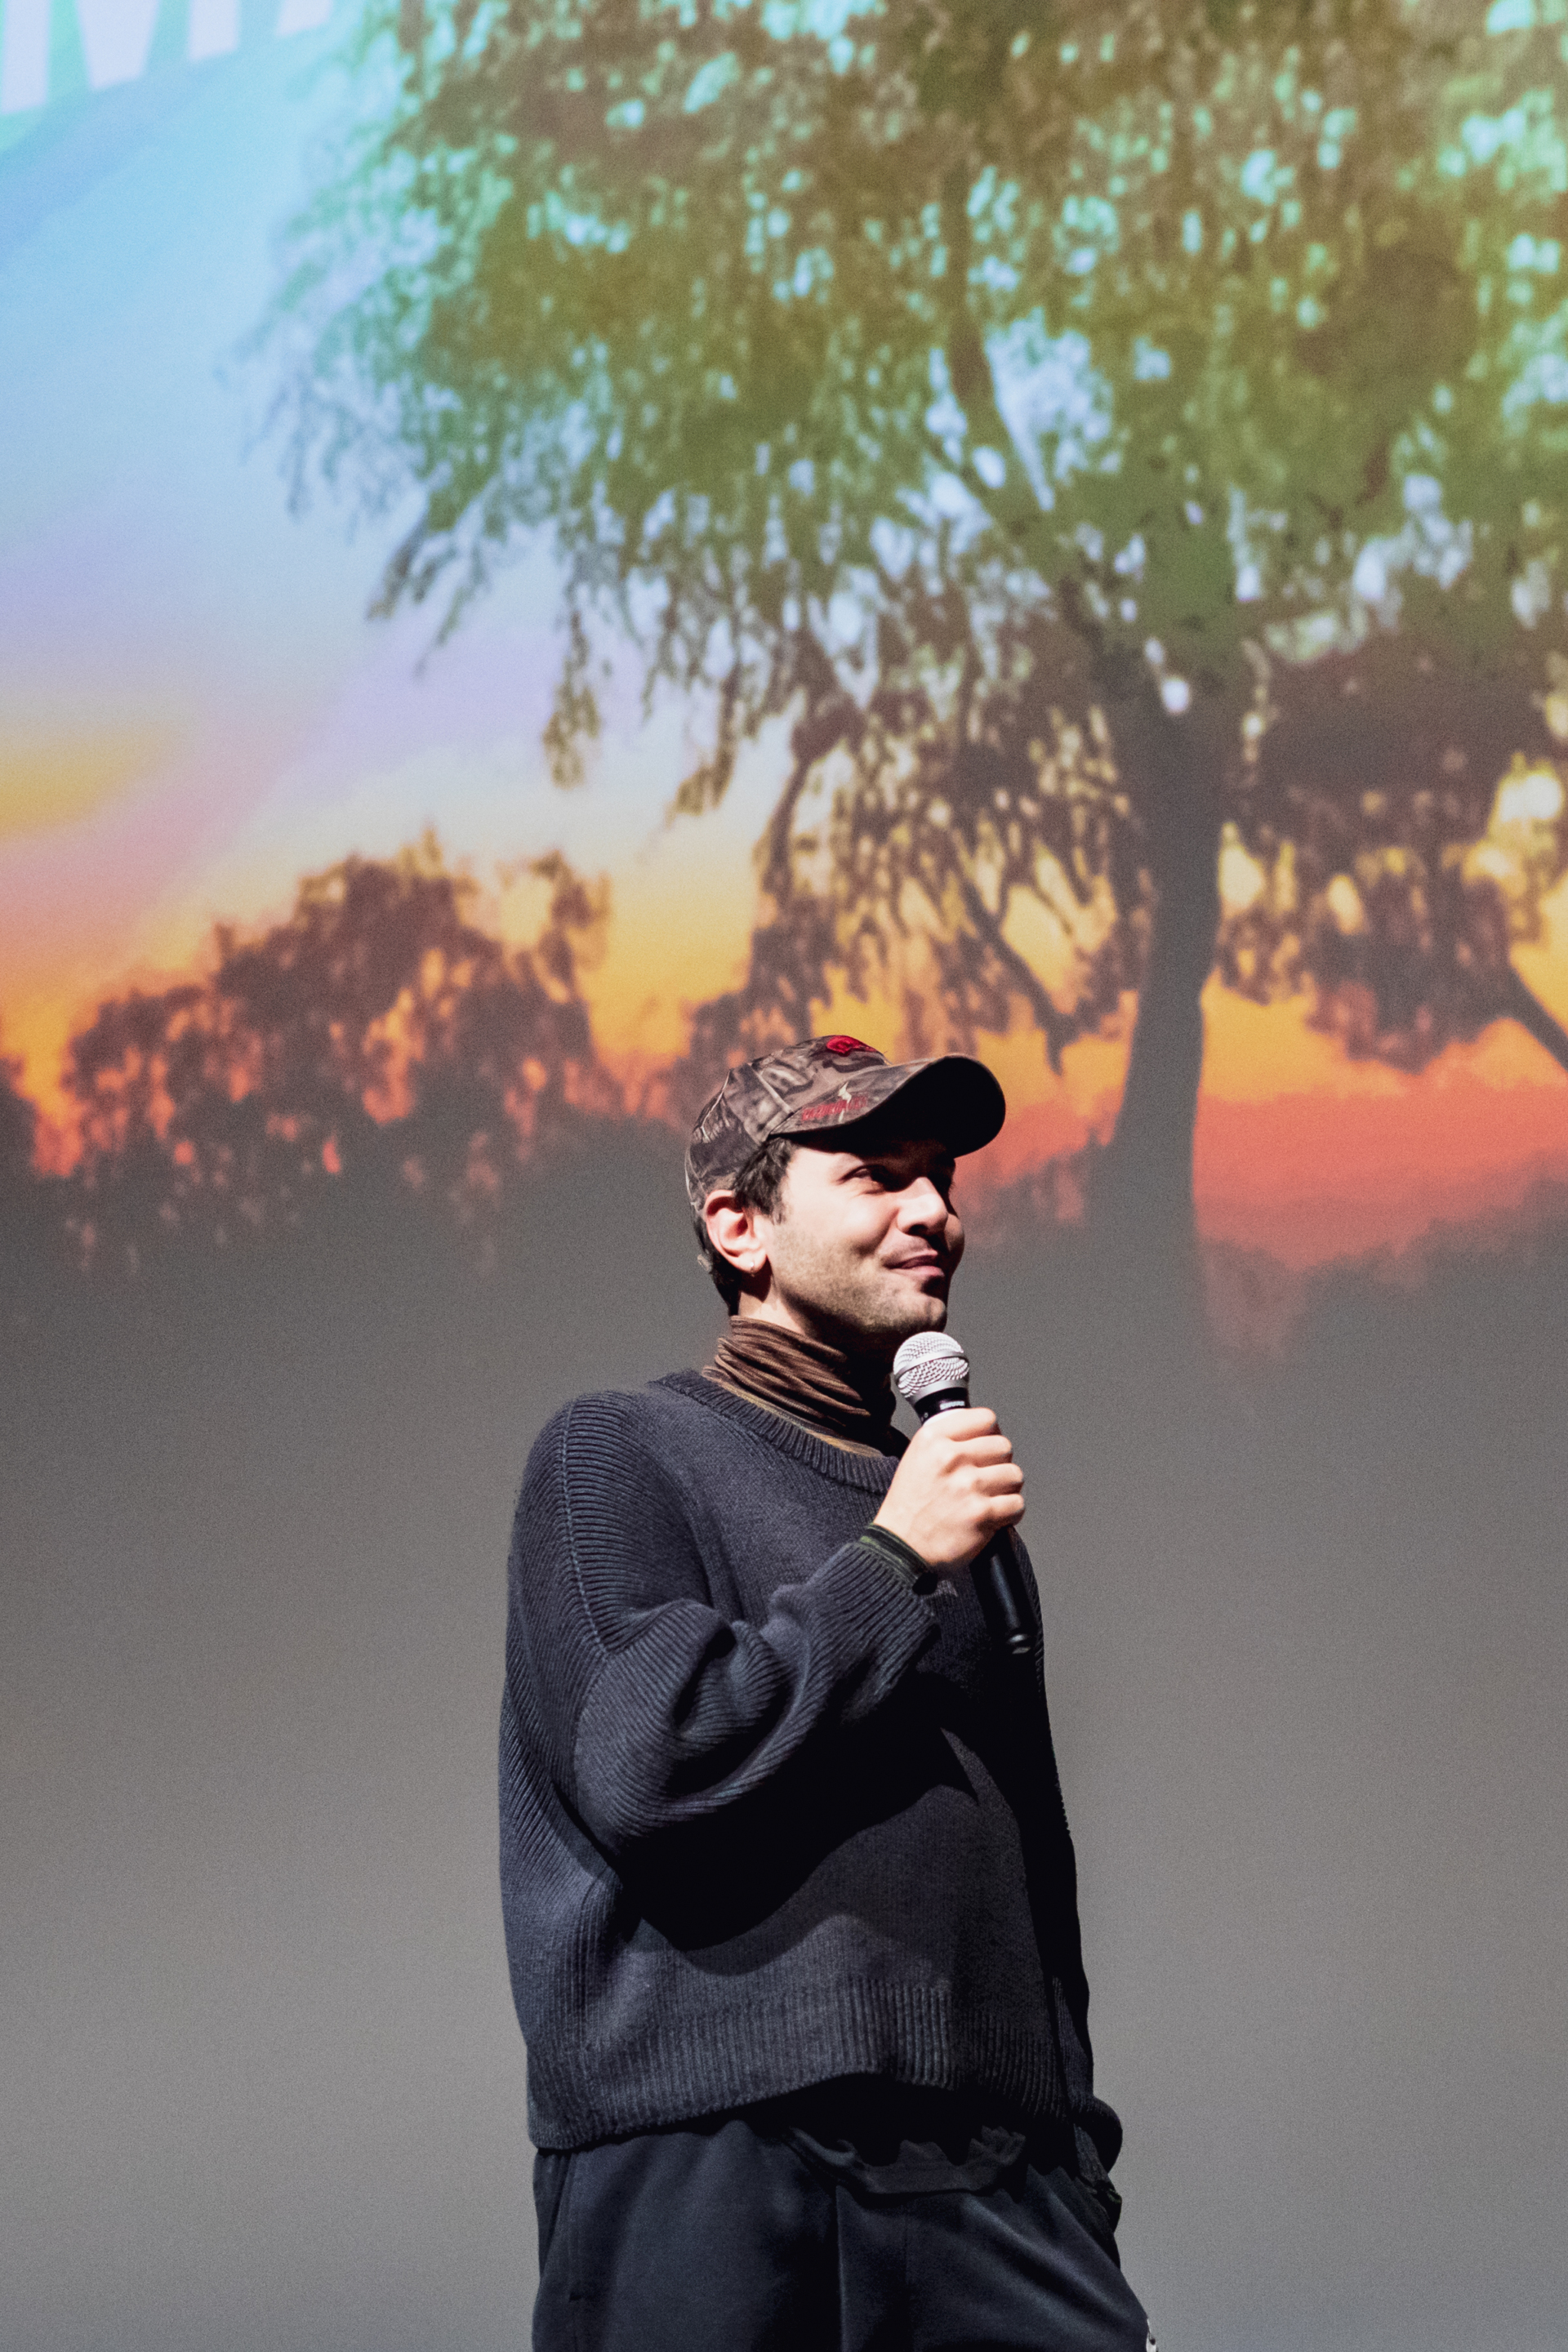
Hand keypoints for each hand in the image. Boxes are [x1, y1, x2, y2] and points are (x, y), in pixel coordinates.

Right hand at [872, 1408, 1023, 1575]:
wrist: (899, 1547)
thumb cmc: (908, 1507)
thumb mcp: (916, 1458)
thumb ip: (947, 1440)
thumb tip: (983, 1433)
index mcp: (933, 1439)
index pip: (985, 1419)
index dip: (991, 1434)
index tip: (987, 1448)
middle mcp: (951, 1457)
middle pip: (1003, 1446)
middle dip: (999, 1463)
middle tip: (987, 1478)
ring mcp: (968, 1485)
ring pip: (1014, 1475)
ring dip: (1007, 1488)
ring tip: (991, 1498)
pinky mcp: (981, 1514)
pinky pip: (1017, 1504)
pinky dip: (1010, 1512)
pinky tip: (995, 1516)